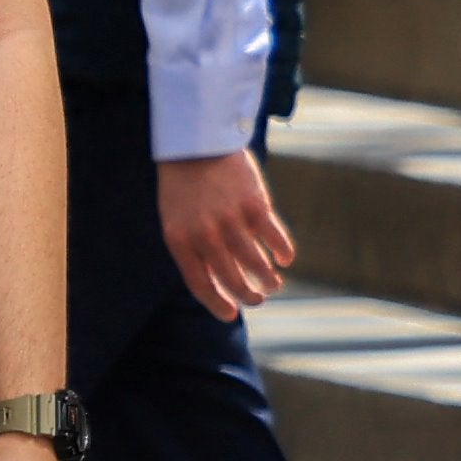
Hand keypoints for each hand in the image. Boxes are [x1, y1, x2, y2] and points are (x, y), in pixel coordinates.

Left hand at [159, 147, 297, 324]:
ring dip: (269, 279)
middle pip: (232, 279)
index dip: (217, 304)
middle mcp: (205, 234)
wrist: (194, 146)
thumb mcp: (176, 220)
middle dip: (249, 296)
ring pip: (257, 264)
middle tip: (259, 299)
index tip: (231, 314)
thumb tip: (217, 283)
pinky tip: (284, 259)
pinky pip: (275, 239)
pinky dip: (283, 252)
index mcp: (179, 240)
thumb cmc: (184, 188)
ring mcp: (231, 220)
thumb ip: (193, 249)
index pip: (200, 284)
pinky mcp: (255, 205)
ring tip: (274, 283)